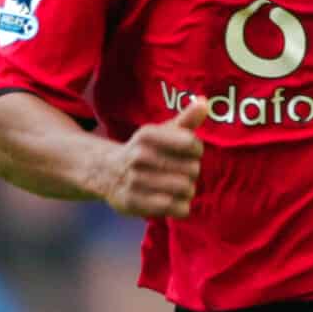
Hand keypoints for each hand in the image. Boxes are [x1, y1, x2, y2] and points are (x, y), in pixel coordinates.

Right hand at [102, 99, 209, 219]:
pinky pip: (177, 209)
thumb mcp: (162, 132)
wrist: (107, 172)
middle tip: (182, 171)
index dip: (196, 149)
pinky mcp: (134, 204)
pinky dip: (182, 206)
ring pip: (186, 189)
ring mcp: (134, 181)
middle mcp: (138, 156)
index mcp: (146, 135)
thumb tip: (205, 102)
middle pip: (192, 169)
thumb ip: (186, 119)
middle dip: (192, 171)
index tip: (189, 151)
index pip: (191, 142)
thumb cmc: (145, 150)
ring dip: (188, 189)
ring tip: (179, 186)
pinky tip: (173, 199)